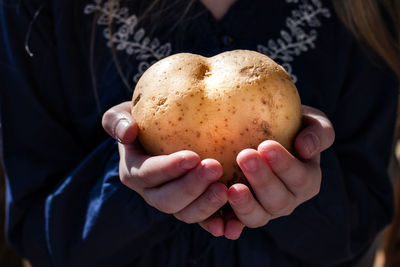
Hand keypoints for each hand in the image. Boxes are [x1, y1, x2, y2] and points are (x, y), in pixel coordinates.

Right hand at [102, 102, 228, 236]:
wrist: (164, 133)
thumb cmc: (146, 120)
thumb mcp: (125, 113)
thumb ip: (118, 120)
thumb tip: (128, 132)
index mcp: (135, 172)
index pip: (149, 174)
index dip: (169, 169)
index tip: (193, 156)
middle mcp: (152, 193)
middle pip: (168, 200)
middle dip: (191, 187)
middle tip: (215, 168)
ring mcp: (174, 203)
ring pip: (186, 214)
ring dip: (206, 205)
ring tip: (226, 189)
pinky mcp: (194, 207)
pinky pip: (204, 221)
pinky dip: (218, 225)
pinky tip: (232, 224)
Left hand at [219, 105, 334, 239]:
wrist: (260, 134)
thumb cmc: (288, 126)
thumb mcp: (310, 122)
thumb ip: (318, 132)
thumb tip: (305, 148)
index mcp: (306, 180)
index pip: (299, 178)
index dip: (284, 165)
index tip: (266, 145)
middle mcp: (287, 200)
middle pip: (278, 200)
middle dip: (262, 180)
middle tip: (244, 156)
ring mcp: (264, 210)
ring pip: (257, 217)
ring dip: (245, 205)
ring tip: (232, 189)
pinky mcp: (241, 214)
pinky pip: (234, 224)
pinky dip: (228, 226)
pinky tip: (218, 223)